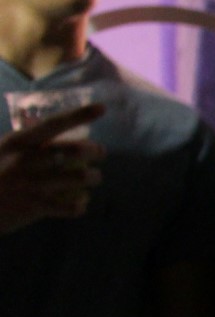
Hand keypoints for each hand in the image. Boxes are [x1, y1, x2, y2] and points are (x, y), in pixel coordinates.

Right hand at [0, 104, 104, 233]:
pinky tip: (80, 202)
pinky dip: (82, 204)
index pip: (53, 124)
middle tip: (100, 153)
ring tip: (93, 177)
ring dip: (93, 176)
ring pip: (80, 177)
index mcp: (18, 142)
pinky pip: (72, 206)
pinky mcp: (35, 208)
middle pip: (75, 150)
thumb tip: (38, 121)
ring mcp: (31, 184)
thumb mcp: (2, 148)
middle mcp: (26, 160)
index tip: (101, 108)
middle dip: (96, 151)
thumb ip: (25, 138)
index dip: (79, 115)